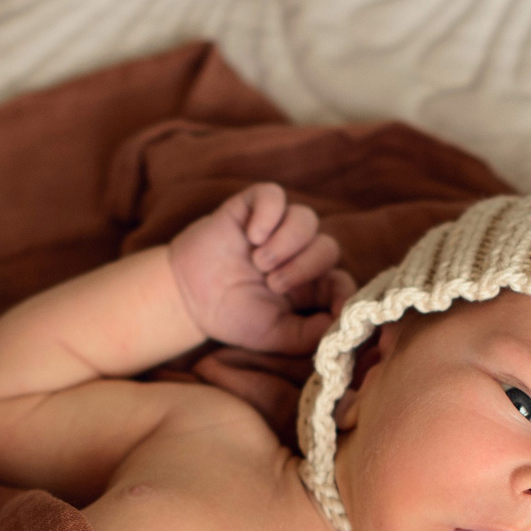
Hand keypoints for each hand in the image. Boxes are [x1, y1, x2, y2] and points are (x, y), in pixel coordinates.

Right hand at [168, 182, 355, 353]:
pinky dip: (269, 213)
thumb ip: (309, 335)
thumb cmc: (232, 316)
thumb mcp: (274, 335)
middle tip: (273, 283)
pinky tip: (252, 234)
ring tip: (259, 261)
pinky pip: (274, 195)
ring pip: (306, 218)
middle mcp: (298, 254)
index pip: (342, 281)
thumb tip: (341, 323)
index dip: (342, 292)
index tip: (330, 307)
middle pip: (328, 247)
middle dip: (305, 266)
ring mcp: (276, 229)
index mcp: (309, 286)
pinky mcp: (252, 208)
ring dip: (287, 241)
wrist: (188, 298)